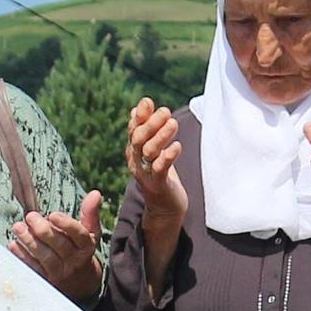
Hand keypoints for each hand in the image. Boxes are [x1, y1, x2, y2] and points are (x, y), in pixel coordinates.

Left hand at [12, 193, 107, 299]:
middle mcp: (74, 260)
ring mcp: (60, 272)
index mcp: (86, 246)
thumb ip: (90, 212)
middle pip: (59, 245)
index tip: (53, 214)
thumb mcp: (90, 232)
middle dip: (43, 230)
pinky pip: (34, 269)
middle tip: (30, 216)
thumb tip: (95, 193)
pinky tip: (13, 245)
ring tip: (18, 227)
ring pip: (45, 257)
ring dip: (29, 242)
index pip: (79, 235)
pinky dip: (22, 257)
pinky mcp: (47, 281)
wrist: (80, 282)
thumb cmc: (81, 249)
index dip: (66, 224)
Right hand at [123, 98, 186, 237]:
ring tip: (174, 123)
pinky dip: (167, 157)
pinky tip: (177, 146)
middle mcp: (136, 161)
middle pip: (138, 139)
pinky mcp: (158, 185)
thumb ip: (147, 129)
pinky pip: (160, 169)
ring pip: (148, 152)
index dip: (139, 116)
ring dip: (161, 136)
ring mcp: (145, 174)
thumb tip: (140, 106)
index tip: (148, 102)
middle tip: (166, 111)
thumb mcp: (153, 150)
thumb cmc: (160, 175)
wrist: (164, 208)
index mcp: (134, 151)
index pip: (133, 130)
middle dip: (151, 123)